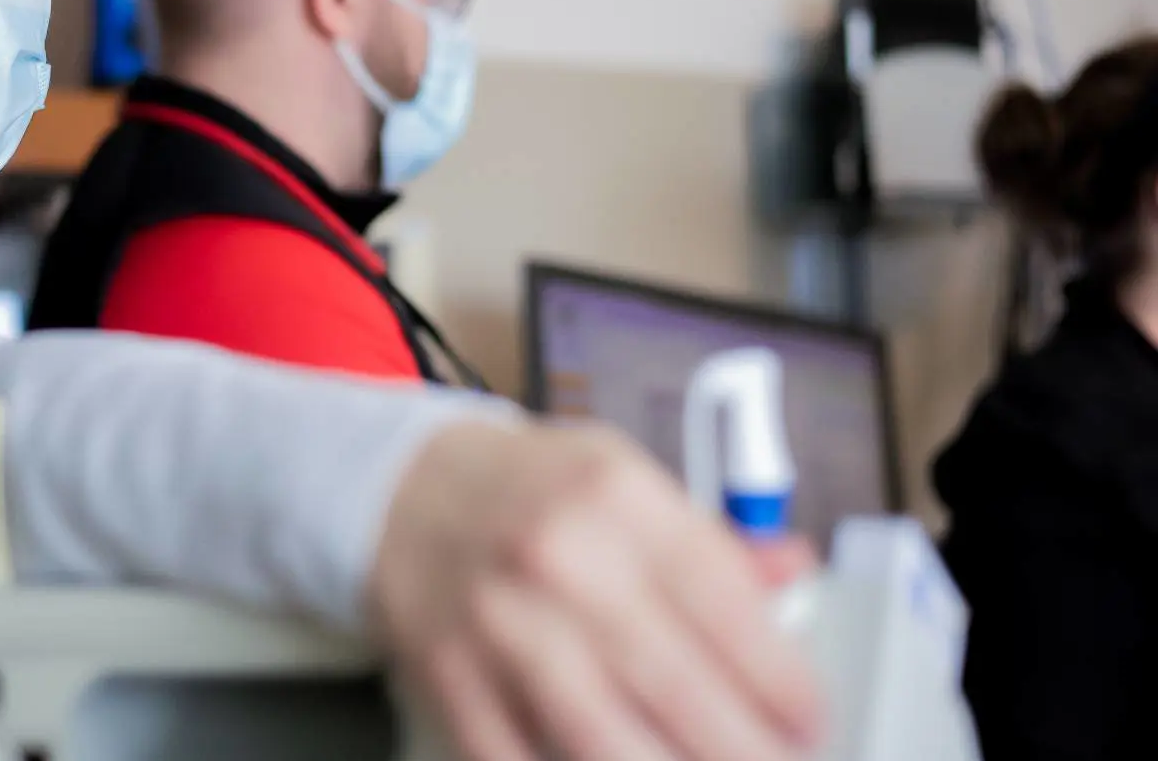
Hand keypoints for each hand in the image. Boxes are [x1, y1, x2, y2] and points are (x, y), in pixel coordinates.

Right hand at [369, 421, 822, 760]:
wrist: (402, 492)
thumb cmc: (529, 491)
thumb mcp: (624, 478)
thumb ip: (711, 537)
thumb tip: (794, 574)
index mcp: (614, 497)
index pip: (723, 602)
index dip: (781, 680)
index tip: (808, 719)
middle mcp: (556, 557)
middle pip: (673, 682)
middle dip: (743, 747)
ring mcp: (497, 623)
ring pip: (600, 737)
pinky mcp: (452, 677)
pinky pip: (519, 759)